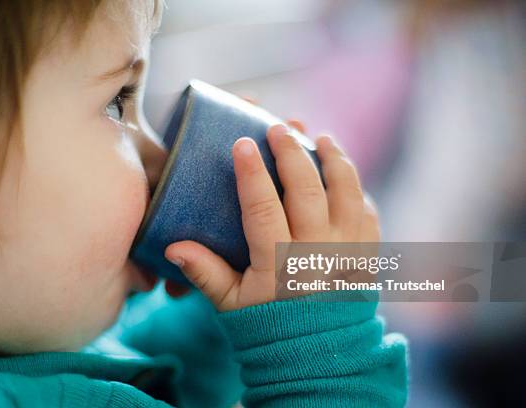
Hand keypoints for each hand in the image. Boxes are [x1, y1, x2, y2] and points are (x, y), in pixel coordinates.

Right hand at [165, 122, 379, 310]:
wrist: (319, 356)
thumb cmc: (269, 326)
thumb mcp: (231, 304)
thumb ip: (205, 273)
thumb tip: (174, 247)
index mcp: (279, 263)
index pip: (263, 207)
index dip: (251, 172)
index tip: (242, 143)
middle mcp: (317, 252)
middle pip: (306, 190)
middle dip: (291, 153)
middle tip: (279, 128)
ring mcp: (347, 252)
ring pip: (346, 193)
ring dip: (335, 160)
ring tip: (321, 138)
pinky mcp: (366, 256)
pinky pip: (367, 213)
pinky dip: (357, 189)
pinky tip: (345, 175)